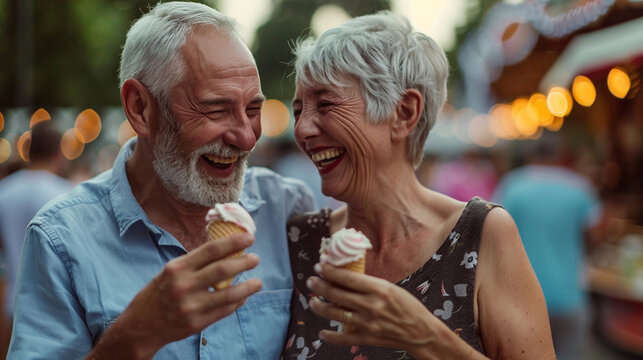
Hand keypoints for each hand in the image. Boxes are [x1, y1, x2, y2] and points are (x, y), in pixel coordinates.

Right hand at [88, 233, 261, 358]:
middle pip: (222, 269)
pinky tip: (244, 296)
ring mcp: (191, 306)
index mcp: (177, 268)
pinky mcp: (196, 323)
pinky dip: (237, 302)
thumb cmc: (158, 293)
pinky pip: (224, 310)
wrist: (140, 327)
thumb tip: (224, 249)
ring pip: (228, 293)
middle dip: (244, 262)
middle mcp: (183, 285)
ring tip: (258, 281)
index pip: (211, 250)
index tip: (249, 237)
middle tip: (255, 258)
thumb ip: (194, 263)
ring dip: (247, 286)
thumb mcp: (170, 272)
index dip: (233, 242)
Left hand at [306, 264, 477, 359]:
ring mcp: (367, 323)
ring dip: (319, 306)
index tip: (319, 265)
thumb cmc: (408, 307)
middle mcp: (371, 305)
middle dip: (319, 285)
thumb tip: (345, 276)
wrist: (422, 333)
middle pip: (336, 293)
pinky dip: (330, 335)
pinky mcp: (367, 338)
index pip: (347, 277)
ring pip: (334, 313)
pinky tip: (322, 331)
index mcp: (378, 289)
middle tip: (311, 280)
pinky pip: (343, 338)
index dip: (329, 270)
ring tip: (312, 300)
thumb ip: (369, 284)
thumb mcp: (390, 288)